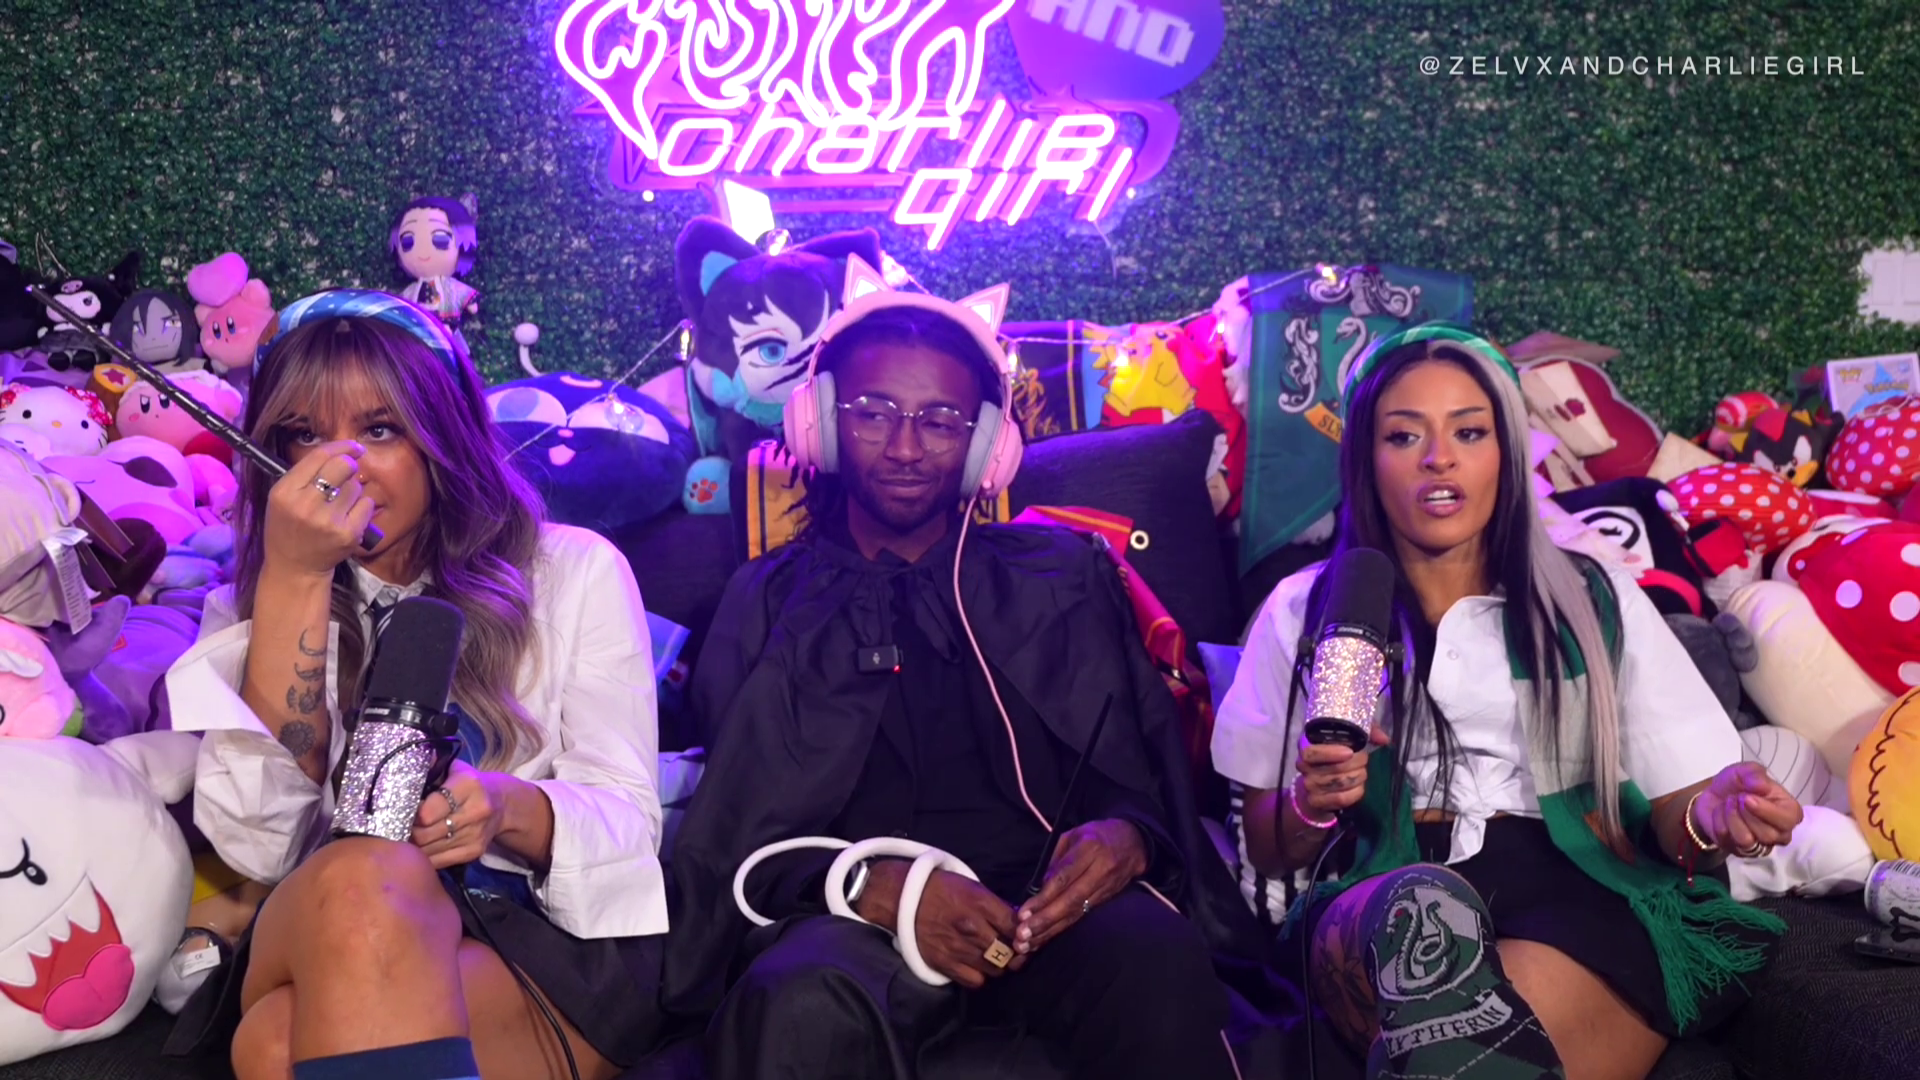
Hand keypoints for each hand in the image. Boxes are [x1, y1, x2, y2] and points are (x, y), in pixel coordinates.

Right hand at [263, 439, 374, 578]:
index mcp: (285, 492)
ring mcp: (328, 522)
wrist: (295, 567)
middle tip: (347, 472)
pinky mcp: (348, 534)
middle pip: (343, 466)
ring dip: (353, 490)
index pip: (320, 456)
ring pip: (356, 486)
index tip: (353, 446)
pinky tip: (348, 517)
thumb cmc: (289, 527)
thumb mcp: (283, 497)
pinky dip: (362, 507)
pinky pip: (367, 504)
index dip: (341, 446)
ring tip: (338, 505)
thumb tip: (343, 450)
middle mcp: (306, 506)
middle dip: (350, 465)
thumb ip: (306, 473)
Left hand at [411, 760, 513, 869]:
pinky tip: (421, 847)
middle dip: (407, 831)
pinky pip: (439, 861)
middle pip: (425, 834)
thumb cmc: (469, 784)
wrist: (502, 804)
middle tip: (399, 825)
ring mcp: (476, 834)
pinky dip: (425, 857)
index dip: (410, 813)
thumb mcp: (453, 769)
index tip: (403, 809)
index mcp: (468, 785)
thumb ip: (431, 765)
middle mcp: (476, 811)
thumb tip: (406, 758)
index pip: (427, 811)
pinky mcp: (474, 851)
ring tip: (408, 835)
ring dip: (413, 846)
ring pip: (429, 850)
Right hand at [855, 861, 1018, 989]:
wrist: (901, 898)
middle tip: (1012, 950)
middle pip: (1010, 951)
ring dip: (998, 966)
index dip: (1024, 934)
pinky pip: (975, 981)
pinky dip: (980, 976)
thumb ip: (995, 907)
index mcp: (980, 903)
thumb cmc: (940, 889)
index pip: (1016, 926)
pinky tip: (977, 966)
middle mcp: (972, 927)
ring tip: (994, 958)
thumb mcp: (972, 887)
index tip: (1023, 935)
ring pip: (996, 969)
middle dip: (1015, 953)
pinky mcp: (944, 963)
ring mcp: (958, 947)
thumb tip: (1017, 924)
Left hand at [1014, 818, 1147, 954]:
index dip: (1043, 897)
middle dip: (1045, 920)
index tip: (1024, 913)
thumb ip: (1055, 859)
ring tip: (1029, 944)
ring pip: (1076, 912)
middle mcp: (1100, 871)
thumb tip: (1037, 887)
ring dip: (1051, 931)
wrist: (1134, 843)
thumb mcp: (1073, 835)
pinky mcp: (1106, 900)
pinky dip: (1062, 928)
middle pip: (1070, 900)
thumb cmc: (1096, 835)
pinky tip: (1046, 939)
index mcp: (1090, 849)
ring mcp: (1105, 888)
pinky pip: (1082, 916)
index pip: (1063, 878)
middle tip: (1023, 935)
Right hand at [1293, 725, 1389, 822]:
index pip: (1311, 752)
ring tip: (1362, 773)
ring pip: (1340, 783)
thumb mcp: (1348, 738)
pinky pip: (1341, 798)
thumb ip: (1366, 733)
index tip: (1350, 752)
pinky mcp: (1316, 801)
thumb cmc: (1333, 756)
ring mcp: (1309, 785)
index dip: (1331, 753)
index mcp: (1306, 747)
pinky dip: (1355, 793)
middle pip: (1333, 769)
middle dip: (1356, 764)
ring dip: (1358, 777)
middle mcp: (1303, 766)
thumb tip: (1384, 739)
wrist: (1317, 785)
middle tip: (1364, 760)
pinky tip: (1359, 787)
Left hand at [1693, 762, 1801, 855]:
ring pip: (1746, 840)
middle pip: (1768, 834)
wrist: (1713, 794)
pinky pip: (1727, 839)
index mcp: (1789, 811)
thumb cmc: (1738, 783)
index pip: (1789, 819)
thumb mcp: (1745, 770)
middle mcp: (1779, 832)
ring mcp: (1759, 844)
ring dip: (1731, 817)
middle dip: (1746, 813)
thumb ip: (1754, 774)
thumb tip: (1762, 786)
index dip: (1768, 811)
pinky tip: (1721, 813)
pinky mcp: (1738, 850)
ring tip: (1728, 803)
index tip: (1747, 798)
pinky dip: (1719, 821)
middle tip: (1737, 797)